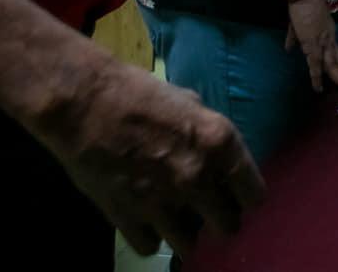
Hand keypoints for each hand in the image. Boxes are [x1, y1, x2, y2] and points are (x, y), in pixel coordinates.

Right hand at [24, 56, 264, 259]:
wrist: (83, 102)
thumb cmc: (136, 90)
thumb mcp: (187, 100)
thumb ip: (206, 132)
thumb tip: (214, 149)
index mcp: (219, 143)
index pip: (254, 194)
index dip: (245, 197)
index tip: (236, 196)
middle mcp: (198, 178)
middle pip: (228, 226)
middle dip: (218, 219)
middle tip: (204, 209)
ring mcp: (163, 202)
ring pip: (190, 246)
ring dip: (184, 233)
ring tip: (174, 217)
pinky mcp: (129, 218)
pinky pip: (151, 247)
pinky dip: (149, 236)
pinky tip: (144, 219)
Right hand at [284, 0, 337, 93]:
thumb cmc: (302, 5)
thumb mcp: (297, 24)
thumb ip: (294, 37)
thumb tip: (288, 49)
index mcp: (327, 34)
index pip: (337, 54)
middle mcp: (328, 39)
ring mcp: (322, 42)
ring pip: (333, 65)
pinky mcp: (312, 44)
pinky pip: (315, 64)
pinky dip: (316, 77)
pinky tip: (318, 88)